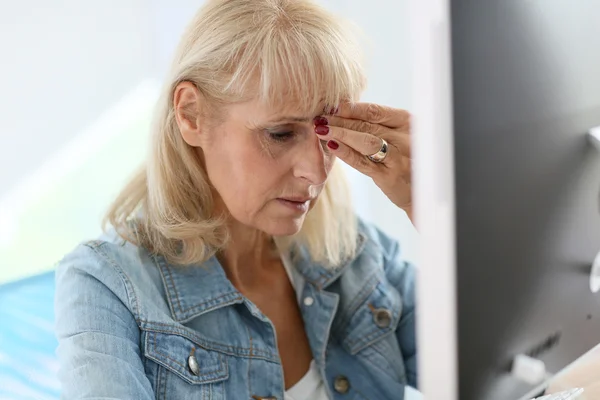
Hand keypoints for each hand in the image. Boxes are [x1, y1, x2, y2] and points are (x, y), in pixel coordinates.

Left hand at [315, 102, 411, 217]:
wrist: (423, 194)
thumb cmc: (408, 161)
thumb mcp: (401, 137)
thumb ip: (381, 125)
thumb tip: (347, 111)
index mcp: (407, 122)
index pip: (374, 111)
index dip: (350, 108)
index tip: (331, 106)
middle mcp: (404, 137)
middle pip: (366, 124)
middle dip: (340, 120)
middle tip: (319, 117)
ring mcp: (398, 157)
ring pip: (364, 140)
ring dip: (340, 132)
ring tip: (321, 129)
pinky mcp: (388, 176)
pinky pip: (363, 162)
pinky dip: (346, 152)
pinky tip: (332, 145)